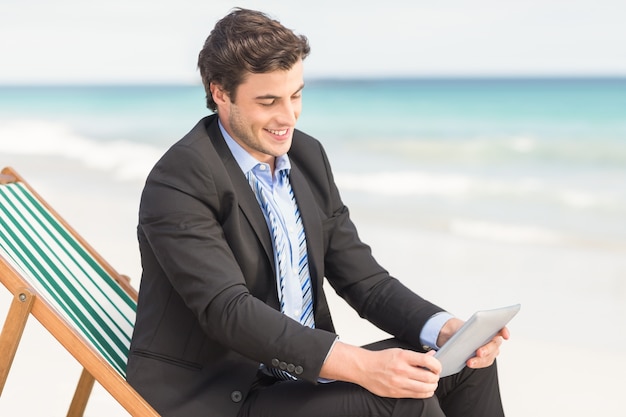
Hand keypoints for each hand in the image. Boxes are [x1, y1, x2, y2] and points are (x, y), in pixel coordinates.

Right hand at [319, 342, 440, 398]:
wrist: (364, 368)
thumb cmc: (381, 359)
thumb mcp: (399, 352)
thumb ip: (416, 355)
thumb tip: (432, 354)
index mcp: (403, 357)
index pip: (428, 361)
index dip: (437, 365)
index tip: (437, 367)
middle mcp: (401, 370)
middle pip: (428, 377)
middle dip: (436, 378)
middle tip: (435, 376)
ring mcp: (398, 383)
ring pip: (425, 388)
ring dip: (432, 386)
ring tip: (431, 384)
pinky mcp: (396, 393)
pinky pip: (416, 395)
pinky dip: (425, 393)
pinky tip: (425, 390)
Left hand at [437, 318, 509, 369]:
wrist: (453, 337)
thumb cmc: (458, 329)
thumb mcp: (454, 325)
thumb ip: (455, 326)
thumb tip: (452, 330)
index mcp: (489, 327)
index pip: (501, 328)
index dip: (504, 331)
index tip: (505, 335)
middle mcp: (492, 339)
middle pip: (494, 345)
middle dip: (487, 349)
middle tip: (479, 352)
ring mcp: (490, 350)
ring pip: (489, 356)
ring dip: (480, 360)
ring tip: (469, 362)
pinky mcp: (484, 358)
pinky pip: (483, 362)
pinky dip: (477, 364)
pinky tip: (469, 363)